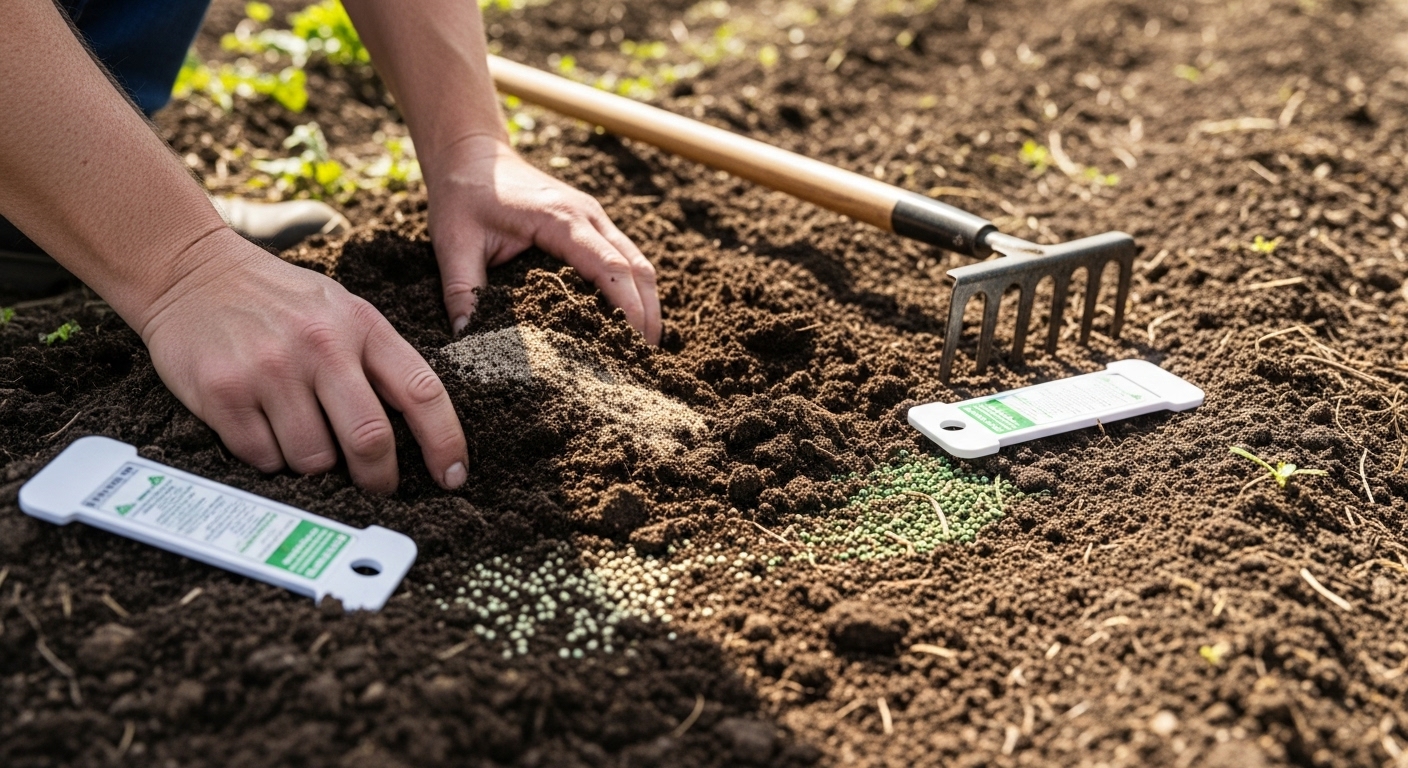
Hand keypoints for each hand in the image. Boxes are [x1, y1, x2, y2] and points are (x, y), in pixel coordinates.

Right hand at [136, 231, 467, 492]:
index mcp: (361, 325)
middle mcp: (320, 346)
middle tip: (376, 488)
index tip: (452, 475)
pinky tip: (263, 429)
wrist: (190, 270)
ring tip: (302, 438)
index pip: (422, 392)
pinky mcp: (223, 392)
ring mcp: (270, 370)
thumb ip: (376, 360)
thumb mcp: (341, 310)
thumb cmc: (277, 299)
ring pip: (313, 458)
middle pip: (369, 439)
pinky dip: (270, 459)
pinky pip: (263, 458)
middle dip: (379, 478)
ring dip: (314, 466)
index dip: (445, 442)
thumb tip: (415, 433)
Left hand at [424, 134, 660, 342]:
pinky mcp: (592, 223)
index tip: (634, 345)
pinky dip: (634, 288)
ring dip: (647, 303)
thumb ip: (461, 291)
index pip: (610, 267)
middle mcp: (588, 215)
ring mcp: (594, 217)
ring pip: (639, 262)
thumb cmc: (463, 193)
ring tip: (642, 347)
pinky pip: (626, 256)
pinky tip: (627, 319)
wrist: (471, 153)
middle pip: (638, 268)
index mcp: (560, 219)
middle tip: (644, 361)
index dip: (628, 307)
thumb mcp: (453, 243)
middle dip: (648, 315)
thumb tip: (466, 339)